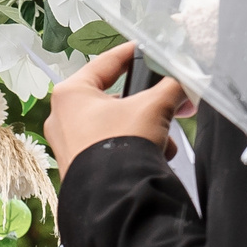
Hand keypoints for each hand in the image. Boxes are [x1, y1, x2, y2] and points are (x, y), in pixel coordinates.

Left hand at [45, 43, 190, 170]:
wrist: (113, 198)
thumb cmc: (121, 144)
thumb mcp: (153, 106)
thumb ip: (170, 87)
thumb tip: (183, 83)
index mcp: (71, 93)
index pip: (106, 62)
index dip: (131, 53)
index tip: (146, 48)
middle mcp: (63, 117)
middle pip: (115, 97)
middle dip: (149, 103)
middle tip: (173, 101)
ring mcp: (69, 144)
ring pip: (117, 124)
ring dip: (147, 128)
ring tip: (165, 139)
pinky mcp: (79, 166)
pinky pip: (112, 146)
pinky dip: (135, 147)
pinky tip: (155, 156)